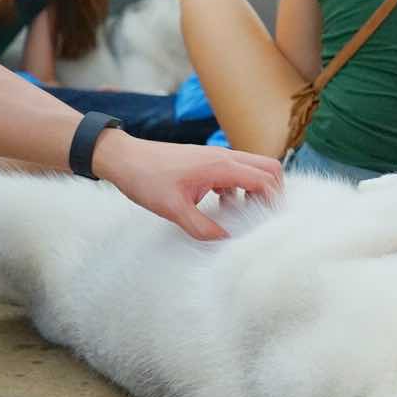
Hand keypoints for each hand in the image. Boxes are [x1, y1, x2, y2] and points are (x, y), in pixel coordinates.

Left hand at [89, 131, 282, 240]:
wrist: (123, 157)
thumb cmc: (146, 178)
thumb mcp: (173, 209)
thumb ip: (202, 227)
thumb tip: (226, 240)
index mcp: (220, 166)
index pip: (264, 180)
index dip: (273, 201)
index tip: (270, 221)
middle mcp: (223, 157)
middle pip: (268, 167)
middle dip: (273, 191)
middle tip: (263, 215)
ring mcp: (216, 156)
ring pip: (253, 168)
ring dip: (255, 189)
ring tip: (240, 213)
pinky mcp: (207, 160)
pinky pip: (236, 171)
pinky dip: (239, 187)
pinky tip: (222, 204)